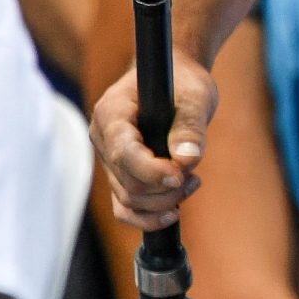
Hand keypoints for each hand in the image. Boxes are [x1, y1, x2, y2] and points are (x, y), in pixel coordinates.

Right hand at [91, 55, 218, 229]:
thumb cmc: (183, 83)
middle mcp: (103, 139)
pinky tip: (175, 210)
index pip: (123, 153)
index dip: (152, 171)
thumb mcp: (194, 95)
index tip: (182, 174)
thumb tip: (187, 160)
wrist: (176, 82)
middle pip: (127, 183)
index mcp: (111, 113)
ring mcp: (108, 160)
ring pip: (128, 200)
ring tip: (193, 182)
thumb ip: (191, 126)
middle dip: (165, 189)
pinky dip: (149, 216)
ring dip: (164, 202)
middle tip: (194, 177)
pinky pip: (125, 209)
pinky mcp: (119, 176)